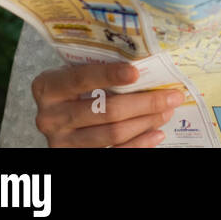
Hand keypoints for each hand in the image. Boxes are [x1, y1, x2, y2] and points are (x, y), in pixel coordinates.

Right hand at [32, 62, 181, 147]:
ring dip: (146, 122)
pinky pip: (113, 152)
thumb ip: (103, 68)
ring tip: (167, 111)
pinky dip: (139, 143)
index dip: (109, 75)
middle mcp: (49, 116)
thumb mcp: (80, 71)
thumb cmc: (77, 86)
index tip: (136, 72)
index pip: (81, 79)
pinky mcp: (74, 156)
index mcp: (48, 87)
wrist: (59, 112)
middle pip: (105, 110)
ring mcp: (60, 140)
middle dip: (144, 103)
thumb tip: (151, 64)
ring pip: (112, 133)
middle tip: (172, 96)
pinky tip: (157, 133)